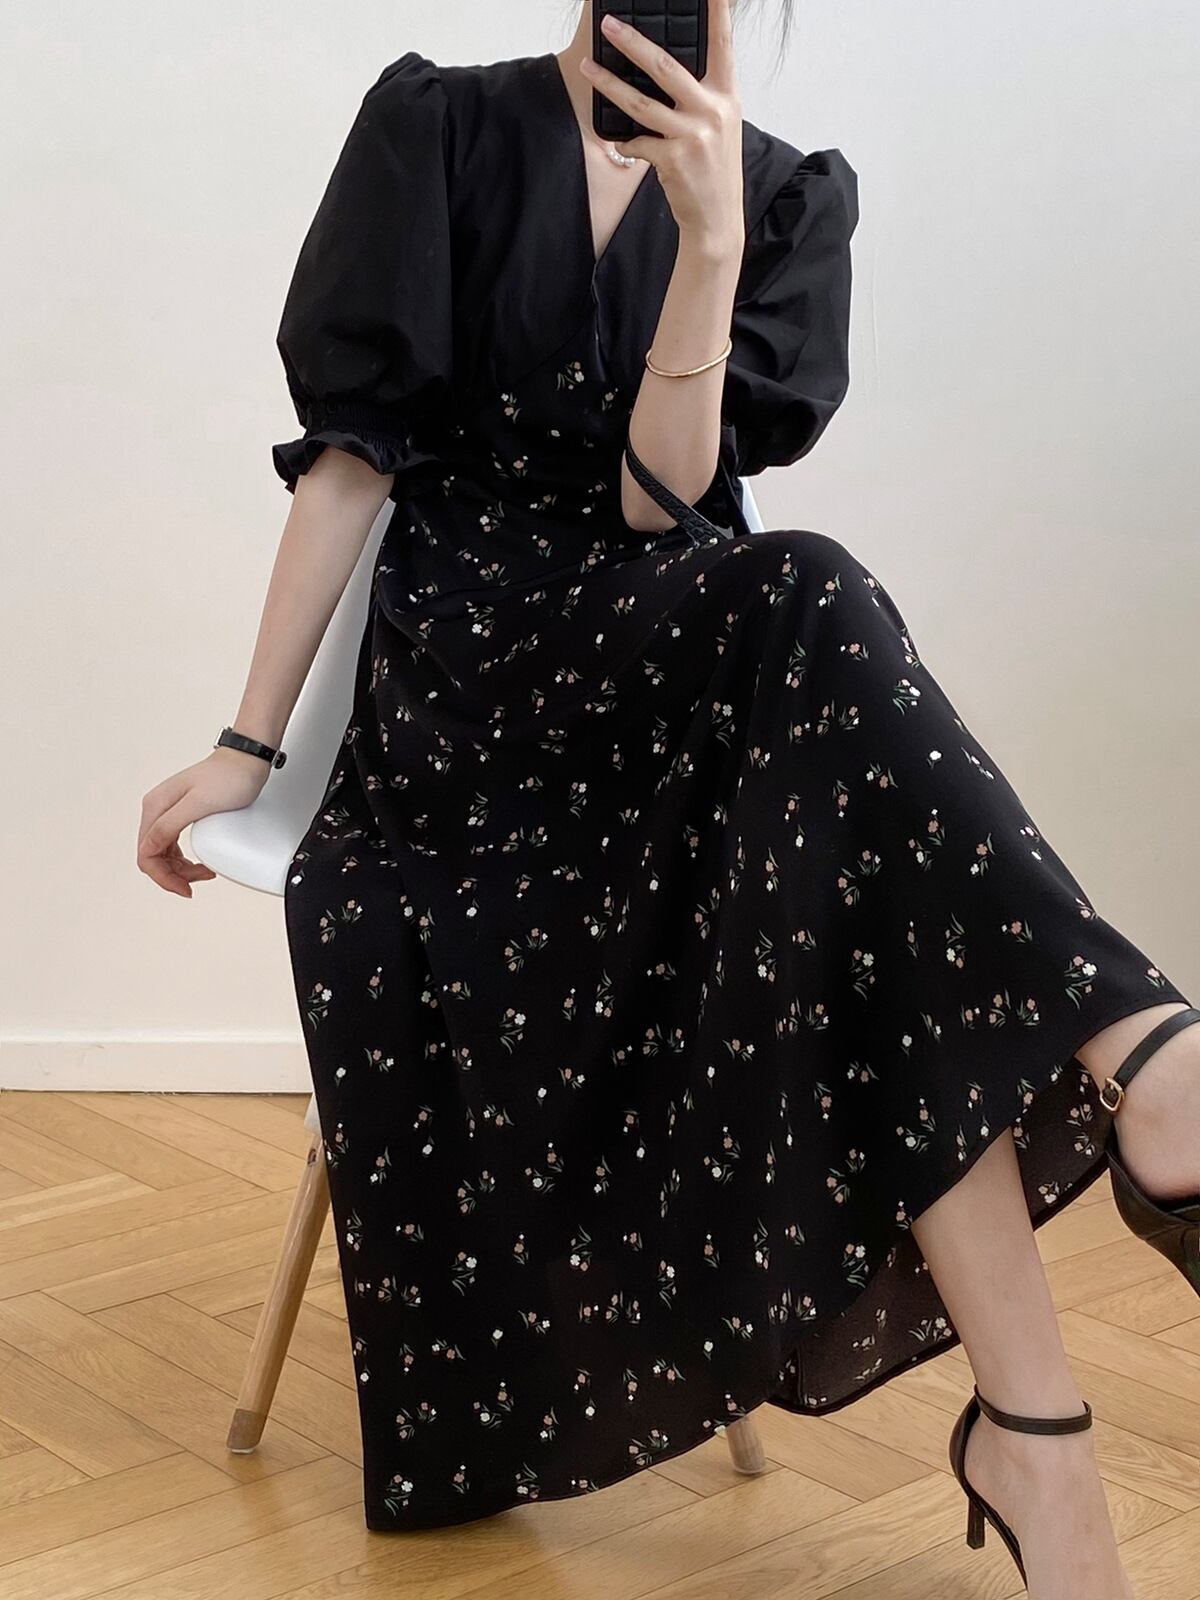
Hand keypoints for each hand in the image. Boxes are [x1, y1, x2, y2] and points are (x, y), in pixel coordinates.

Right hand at [137, 747, 269, 895]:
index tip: (186, 889)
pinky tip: (200, 864)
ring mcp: (169, 810)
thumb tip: (148, 848)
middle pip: (153, 855)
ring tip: (204, 873)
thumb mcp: (198, 805)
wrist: (247, 760)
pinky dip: (185, 859)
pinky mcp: (183, 812)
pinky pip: (175, 844)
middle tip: (200, 880)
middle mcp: (157, 808)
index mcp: (155, 807)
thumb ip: (169, 826)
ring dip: (180, 869)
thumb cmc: (229, 778)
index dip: (164, 877)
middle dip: (173, 874)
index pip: (146, 854)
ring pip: (164, 852)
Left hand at [582, 0, 743, 254]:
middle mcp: (713, 110)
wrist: (717, 219)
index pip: (722, 43)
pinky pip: (637, 141)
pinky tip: (620, 140)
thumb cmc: (714, 171)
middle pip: (666, 66)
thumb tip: (666, 70)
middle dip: (632, 42)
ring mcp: (693, 135)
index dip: (716, 11)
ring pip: (641, 101)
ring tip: (587, 68)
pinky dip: (625, 140)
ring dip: (608, 83)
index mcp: (728, 96)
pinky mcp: (673, 159)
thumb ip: (703, 97)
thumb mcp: (720, 126)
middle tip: (609, 26)